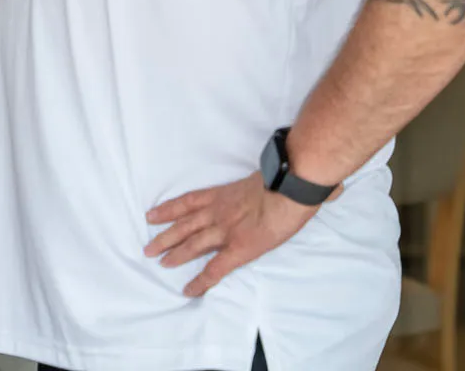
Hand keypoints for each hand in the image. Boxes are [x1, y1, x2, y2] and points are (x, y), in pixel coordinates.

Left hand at [145, 172, 328, 296]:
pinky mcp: (238, 250)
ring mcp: (226, 231)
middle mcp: (219, 212)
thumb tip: (316, 183)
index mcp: (225, 194)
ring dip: (173, 254)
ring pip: (192, 245)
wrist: (289, 187)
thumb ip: (282, 178)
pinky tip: (189, 290)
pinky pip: (215, 269)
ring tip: (157, 262)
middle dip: (165, 236)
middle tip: (148, 246)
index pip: (190, 202)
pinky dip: (200, 280)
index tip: (151, 215)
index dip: (169, 209)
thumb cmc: (286, 176)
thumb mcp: (274, 173)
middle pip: (185, 225)